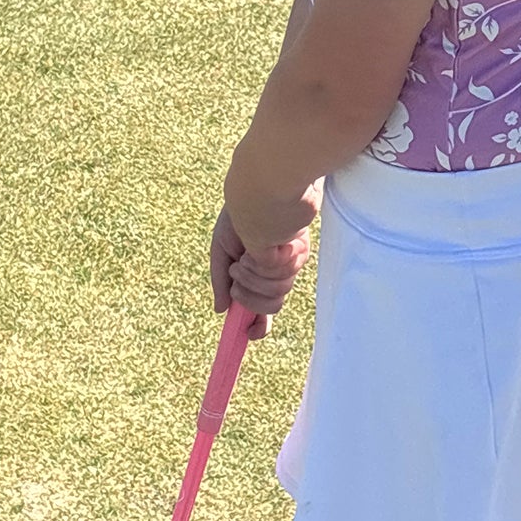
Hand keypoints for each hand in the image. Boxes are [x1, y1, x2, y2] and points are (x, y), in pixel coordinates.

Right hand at [210, 204, 311, 340]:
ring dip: (262, 275)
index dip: (256, 324)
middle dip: (253, 293)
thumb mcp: (222, 246)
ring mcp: (286, 264)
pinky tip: (278, 243)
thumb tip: (221, 311)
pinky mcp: (300, 254)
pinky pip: (290, 274)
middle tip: (239, 271)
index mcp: (248, 273)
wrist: (266, 186)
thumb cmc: (239, 212)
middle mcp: (268, 272)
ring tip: (253, 252)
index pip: (256, 307)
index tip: (250, 335)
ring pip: (280, 291)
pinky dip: (279, 263)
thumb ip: (220, 278)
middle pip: (269, 306)